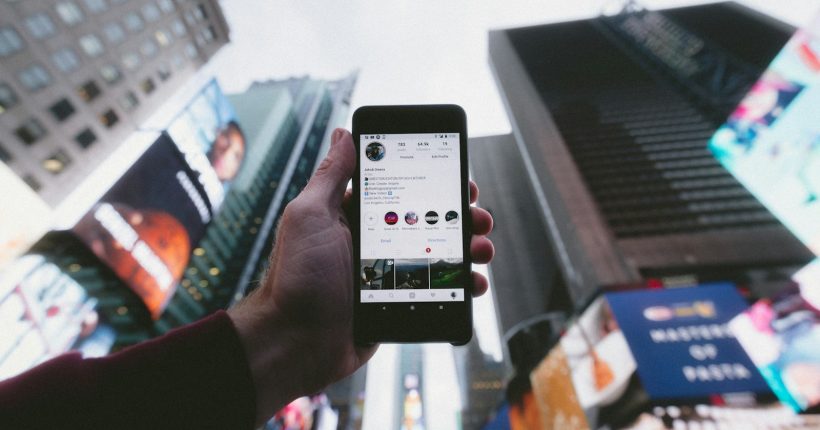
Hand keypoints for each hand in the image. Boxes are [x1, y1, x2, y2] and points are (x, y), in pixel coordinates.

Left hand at [228, 128, 493, 424]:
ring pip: (440, 254)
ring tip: (482, 249)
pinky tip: (474, 283)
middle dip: (460, 215)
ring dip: (468, 248)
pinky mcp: (400, 303)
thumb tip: (343, 133)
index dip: (434, 182)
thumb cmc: (296, 278)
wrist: (296, 343)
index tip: (459, 178)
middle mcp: (375, 242)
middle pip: (429, 220)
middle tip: (479, 216)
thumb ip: (331, 176)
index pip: (403, 190)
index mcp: (355, 216)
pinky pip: (438, 290)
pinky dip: (461, 286)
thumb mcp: (310, 216)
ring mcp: (390, 274)